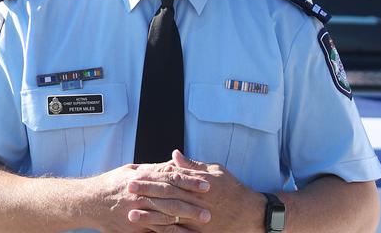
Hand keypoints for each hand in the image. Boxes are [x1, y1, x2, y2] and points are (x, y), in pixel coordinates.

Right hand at [86, 161, 212, 232]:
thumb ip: (153, 169)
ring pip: (166, 214)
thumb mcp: (132, 170)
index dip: (189, 180)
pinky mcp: (134, 225)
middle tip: (210, 207)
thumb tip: (173, 163)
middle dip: (192, 202)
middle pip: (171, 197)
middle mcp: (140, 193)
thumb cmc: (112, 183)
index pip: (171, 177)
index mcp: (142, 177)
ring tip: (203, 220)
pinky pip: (156, 228)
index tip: (206, 183)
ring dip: (186, 218)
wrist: (89, 201)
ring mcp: (137, 210)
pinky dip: (171, 231)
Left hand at [127, 151, 265, 232]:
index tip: (136, 176)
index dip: (152, 178)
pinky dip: (163, 232)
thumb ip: (193, 166)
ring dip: (149, 216)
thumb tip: (174, 155)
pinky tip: (150, 230)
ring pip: (169, 218)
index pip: (170, 180)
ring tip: (131, 214)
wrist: (251, 214)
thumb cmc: (233, 189)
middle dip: (146, 193)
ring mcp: (197, 220)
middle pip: (166, 197)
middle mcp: (196, 202)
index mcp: (198, 185)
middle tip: (128, 190)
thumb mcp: (215, 171)